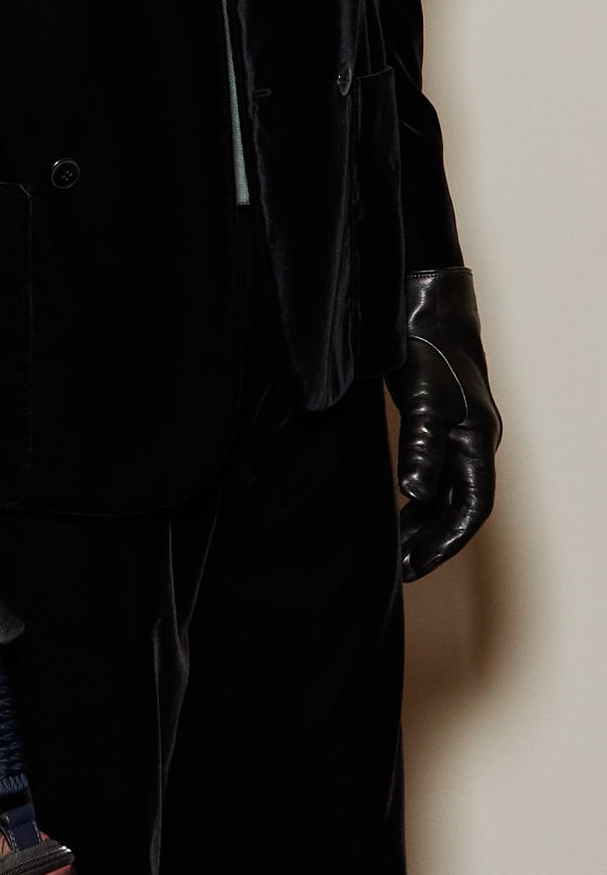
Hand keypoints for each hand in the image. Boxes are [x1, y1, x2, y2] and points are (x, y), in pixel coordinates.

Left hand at [389, 266, 501, 581]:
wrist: (425, 304)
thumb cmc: (427, 349)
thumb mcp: (421, 400)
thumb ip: (420, 448)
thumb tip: (416, 496)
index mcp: (479, 441)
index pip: (471, 509)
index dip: (446, 542)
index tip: (416, 568)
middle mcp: (474, 441)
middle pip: (460, 506)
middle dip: (432, 540)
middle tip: (400, 570)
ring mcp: (459, 430)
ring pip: (447, 491)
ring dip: (424, 521)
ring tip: (395, 549)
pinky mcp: (440, 419)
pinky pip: (435, 471)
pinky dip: (418, 494)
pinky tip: (398, 505)